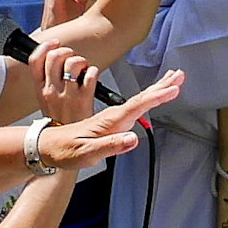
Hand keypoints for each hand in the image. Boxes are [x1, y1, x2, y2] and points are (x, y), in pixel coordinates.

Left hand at [33, 58, 181, 169]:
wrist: (49, 147)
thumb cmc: (66, 151)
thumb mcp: (87, 153)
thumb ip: (110, 145)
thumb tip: (132, 139)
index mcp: (109, 121)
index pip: (137, 105)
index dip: (156, 97)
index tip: (173, 89)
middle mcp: (112, 116)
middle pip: (142, 97)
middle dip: (162, 86)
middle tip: (179, 75)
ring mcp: (111, 118)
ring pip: (138, 99)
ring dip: (156, 89)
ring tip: (171, 80)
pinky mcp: (109, 122)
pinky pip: (131, 106)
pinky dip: (144, 99)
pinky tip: (150, 98)